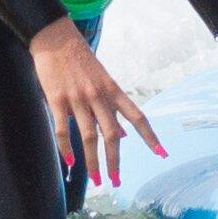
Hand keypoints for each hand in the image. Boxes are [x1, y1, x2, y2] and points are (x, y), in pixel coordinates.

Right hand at [28, 17, 162, 191]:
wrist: (55, 36)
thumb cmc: (79, 59)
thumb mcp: (102, 79)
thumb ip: (112, 106)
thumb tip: (124, 133)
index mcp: (112, 90)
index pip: (137, 116)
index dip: (150, 136)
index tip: (162, 154)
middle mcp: (98, 96)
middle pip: (112, 134)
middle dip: (115, 160)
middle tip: (116, 181)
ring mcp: (78, 98)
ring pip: (89, 137)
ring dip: (93, 162)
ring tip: (96, 180)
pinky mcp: (57, 100)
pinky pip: (63, 129)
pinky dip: (67, 148)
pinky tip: (70, 162)